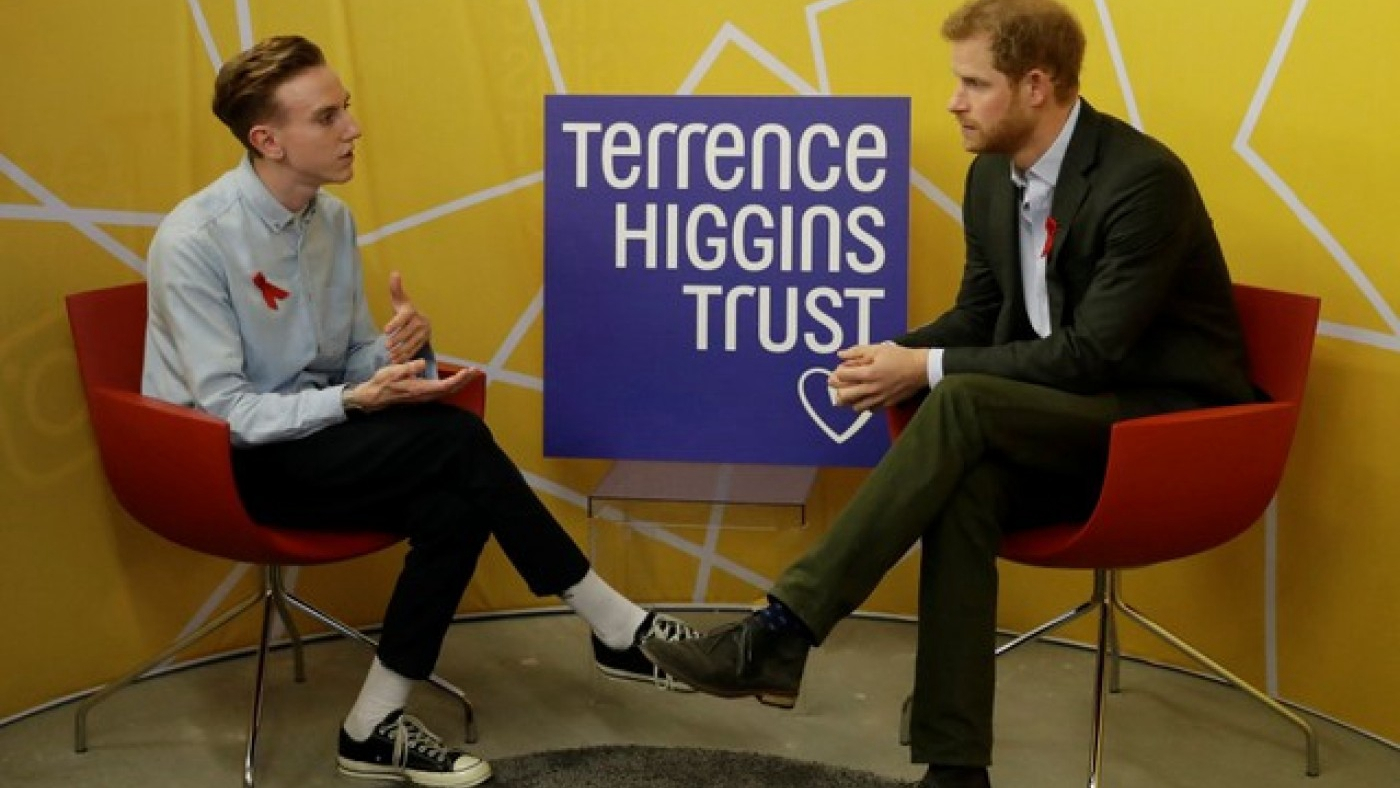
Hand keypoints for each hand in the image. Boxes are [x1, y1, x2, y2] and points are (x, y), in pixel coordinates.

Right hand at [347, 360, 481, 410]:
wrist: (375, 396)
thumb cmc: (382, 383)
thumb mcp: (393, 372)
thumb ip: (409, 368)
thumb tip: (422, 363)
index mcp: (420, 389)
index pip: (445, 385)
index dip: (458, 379)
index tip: (468, 371)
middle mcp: (425, 395)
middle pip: (451, 389)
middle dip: (465, 380)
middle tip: (477, 370)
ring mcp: (425, 397)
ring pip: (448, 391)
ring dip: (460, 382)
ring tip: (471, 373)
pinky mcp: (424, 395)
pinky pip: (442, 391)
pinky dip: (453, 384)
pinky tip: (457, 379)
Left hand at [384, 271, 430, 363]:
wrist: (420, 321)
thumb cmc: (405, 310)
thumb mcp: (399, 300)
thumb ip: (396, 288)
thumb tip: (394, 272)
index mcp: (412, 311)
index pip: (404, 317)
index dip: (395, 323)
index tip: (385, 330)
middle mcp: (420, 322)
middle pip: (408, 332)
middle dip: (397, 340)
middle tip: (386, 346)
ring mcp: (424, 333)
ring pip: (412, 343)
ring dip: (401, 350)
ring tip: (390, 356)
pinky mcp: (425, 342)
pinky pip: (415, 350)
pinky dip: (406, 356)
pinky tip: (397, 361)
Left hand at [827, 343, 928, 411]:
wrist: (921, 369)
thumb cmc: (900, 357)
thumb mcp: (878, 349)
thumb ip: (857, 352)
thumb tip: (841, 355)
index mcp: (869, 373)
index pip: (842, 377)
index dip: (837, 373)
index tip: (839, 371)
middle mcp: (872, 389)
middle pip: (844, 396)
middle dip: (838, 390)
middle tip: (839, 384)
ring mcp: (879, 398)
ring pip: (855, 407)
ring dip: (850, 400)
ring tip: (851, 392)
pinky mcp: (887, 404)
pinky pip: (869, 410)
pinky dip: (864, 405)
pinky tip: (866, 397)